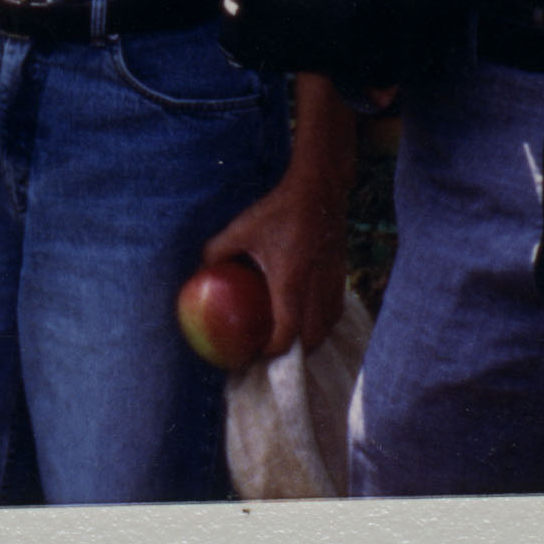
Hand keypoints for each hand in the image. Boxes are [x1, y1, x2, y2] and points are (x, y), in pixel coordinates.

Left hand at [198, 154, 351, 356]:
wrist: (320, 190)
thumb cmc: (278, 211)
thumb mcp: (242, 228)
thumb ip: (218, 250)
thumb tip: (201, 269)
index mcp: (290, 285)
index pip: (286, 334)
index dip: (271, 350)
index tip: (256, 352)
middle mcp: (315, 291)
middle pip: (311, 340)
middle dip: (293, 352)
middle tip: (272, 349)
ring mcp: (333, 284)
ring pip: (327, 327)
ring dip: (310, 338)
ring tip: (290, 337)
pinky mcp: (342, 276)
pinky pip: (335, 311)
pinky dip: (323, 321)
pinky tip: (308, 314)